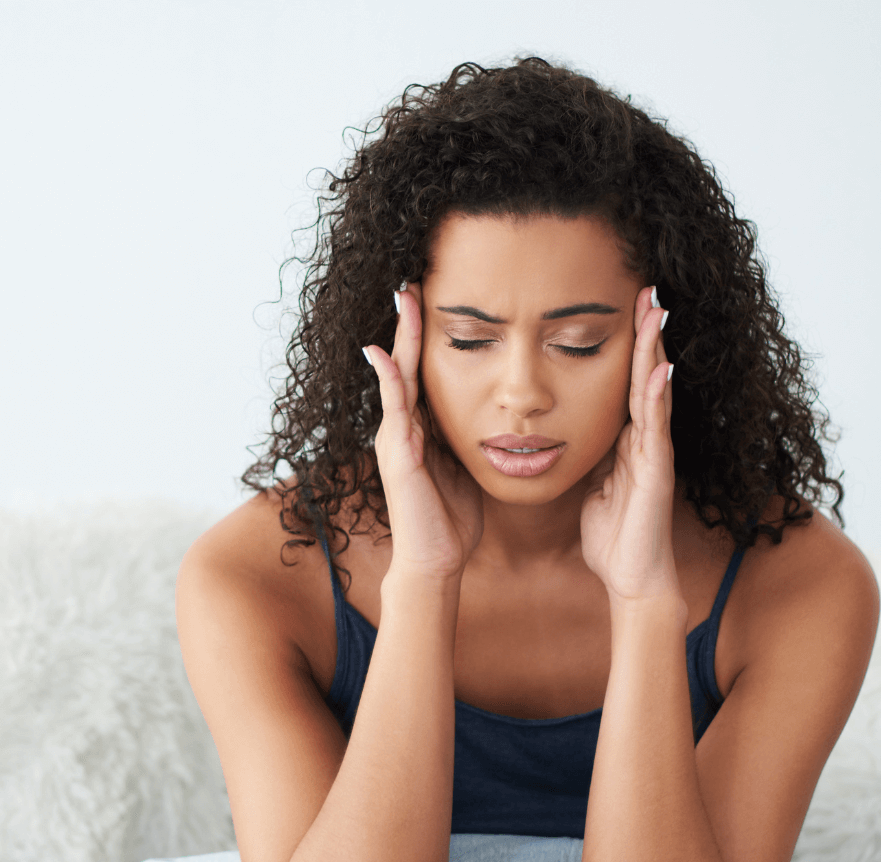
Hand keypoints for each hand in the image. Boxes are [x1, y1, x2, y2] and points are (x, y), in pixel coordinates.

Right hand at [364, 283, 483, 580]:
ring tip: (402, 296)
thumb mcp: (469, 467)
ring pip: (399, 375)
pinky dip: (388, 378)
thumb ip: (472, 440)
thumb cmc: (454, 520)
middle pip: (409, 362)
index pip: (427, 370)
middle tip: (413, 280)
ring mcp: (397, 438)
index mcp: (425, 428)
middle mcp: (405, 426)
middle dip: (411, 322)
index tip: (439, 298)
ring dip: (400, 335)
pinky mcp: (398, 454)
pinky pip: (393, 407)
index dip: (431, 336)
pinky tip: (382, 351)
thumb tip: (497, 419)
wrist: (437, 561)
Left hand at [580, 286, 677, 602]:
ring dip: (657, 350)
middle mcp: (644, 437)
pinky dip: (657, 397)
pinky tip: (660, 369)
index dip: (627, 343)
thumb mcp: (590, 482)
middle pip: (644, 374)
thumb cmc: (612, 535)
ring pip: (654, 390)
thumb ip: (585, 452)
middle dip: (647, 331)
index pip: (625, 379)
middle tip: (647, 287)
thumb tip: (563, 427)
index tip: (623, 303)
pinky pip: (656, 428)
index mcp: (625, 438)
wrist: (631, 578)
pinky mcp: (657, 471)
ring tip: (657, 310)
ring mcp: (654, 451)